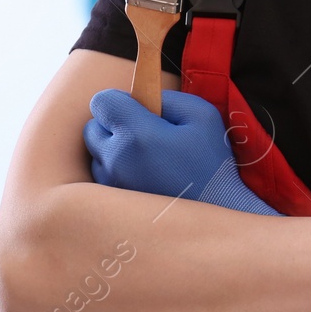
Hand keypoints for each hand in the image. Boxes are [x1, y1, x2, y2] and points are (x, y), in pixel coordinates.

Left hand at [83, 88, 279, 215]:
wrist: (218, 214)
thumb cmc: (212, 163)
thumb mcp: (202, 115)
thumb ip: (167, 98)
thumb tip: (141, 97)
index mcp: (136, 134)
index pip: (102, 101)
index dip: (118, 100)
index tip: (136, 109)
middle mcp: (116, 160)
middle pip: (91, 128)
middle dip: (111, 124)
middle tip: (141, 132)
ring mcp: (112, 185)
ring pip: (96, 154)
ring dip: (112, 150)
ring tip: (145, 157)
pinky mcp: (114, 204)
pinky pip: (103, 178)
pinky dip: (116, 172)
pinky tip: (143, 176)